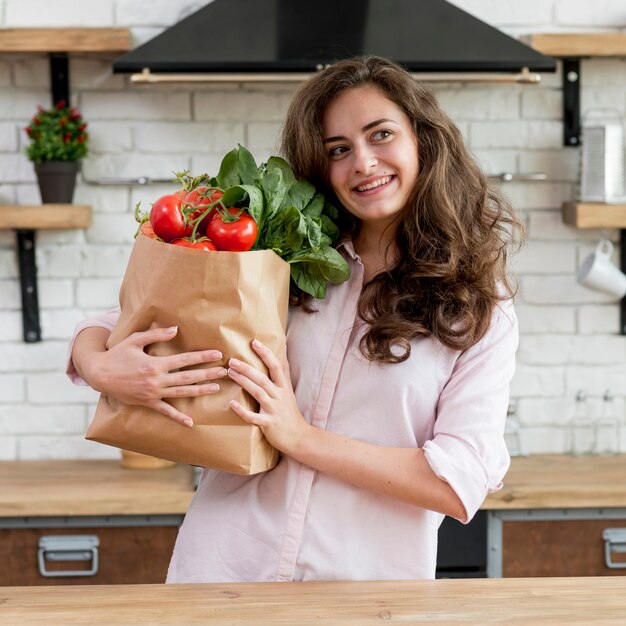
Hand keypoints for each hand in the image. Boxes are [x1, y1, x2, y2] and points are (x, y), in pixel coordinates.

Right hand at [85, 326, 225, 426]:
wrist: (98, 374)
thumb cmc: (118, 354)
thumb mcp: (135, 340)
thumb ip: (156, 335)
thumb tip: (176, 329)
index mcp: (154, 364)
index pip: (184, 360)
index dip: (202, 357)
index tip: (217, 355)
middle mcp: (156, 380)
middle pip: (187, 377)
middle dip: (208, 374)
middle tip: (225, 371)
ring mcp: (152, 393)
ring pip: (181, 394)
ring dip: (200, 391)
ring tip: (216, 388)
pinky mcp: (147, 403)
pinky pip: (165, 411)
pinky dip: (177, 417)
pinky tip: (190, 422)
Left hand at [227, 339, 309, 454]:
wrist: (299, 437)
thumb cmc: (290, 412)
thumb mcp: (289, 390)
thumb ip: (284, 372)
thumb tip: (283, 351)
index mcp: (283, 387)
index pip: (276, 366)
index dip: (266, 354)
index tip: (254, 342)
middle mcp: (279, 396)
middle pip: (263, 378)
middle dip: (247, 368)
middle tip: (232, 360)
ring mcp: (274, 410)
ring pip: (258, 393)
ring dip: (243, 382)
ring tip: (230, 373)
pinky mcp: (268, 424)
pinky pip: (253, 417)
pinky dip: (242, 411)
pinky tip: (231, 404)